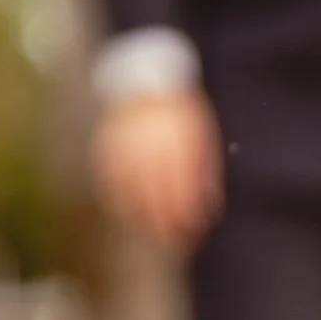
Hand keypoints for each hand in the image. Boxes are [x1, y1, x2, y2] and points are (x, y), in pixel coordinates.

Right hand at [93, 90, 221, 253]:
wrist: (145, 80)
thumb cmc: (180, 114)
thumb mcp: (200, 137)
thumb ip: (205, 171)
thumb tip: (212, 206)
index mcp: (179, 149)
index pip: (183, 194)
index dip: (187, 219)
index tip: (192, 235)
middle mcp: (151, 151)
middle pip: (157, 198)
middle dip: (165, 224)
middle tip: (172, 239)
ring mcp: (127, 149)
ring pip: (131, 192)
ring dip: (140, 215)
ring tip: (148, 229)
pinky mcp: (108, 146)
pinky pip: (109, 179)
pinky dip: (116, 197)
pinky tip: (124, 209)